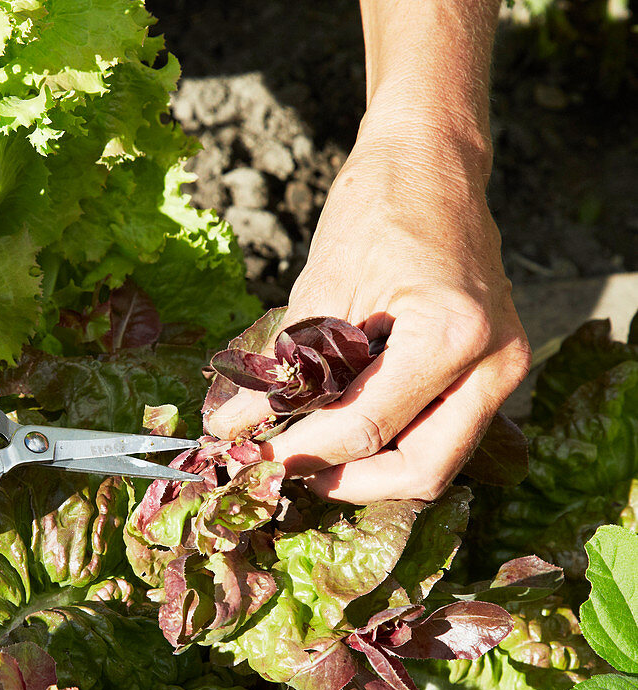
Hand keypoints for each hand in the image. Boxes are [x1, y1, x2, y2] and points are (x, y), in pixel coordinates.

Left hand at [207, 118, 529, 502]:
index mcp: (452, 333)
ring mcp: (503, 367)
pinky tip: (343, 425)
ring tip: (308, 450)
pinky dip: (392, 441)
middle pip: (422, 470)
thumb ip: (283, 372)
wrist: (429, 162)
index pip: (368, 427)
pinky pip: (442, 430)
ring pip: (437, 460)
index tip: (251, 456)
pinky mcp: (492, 367)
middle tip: (287, 470)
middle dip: (349, 481)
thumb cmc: (374, 210)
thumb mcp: (318, 291)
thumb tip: (232, 428)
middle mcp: (494, 361)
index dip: (302, 451)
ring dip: (371, 468)